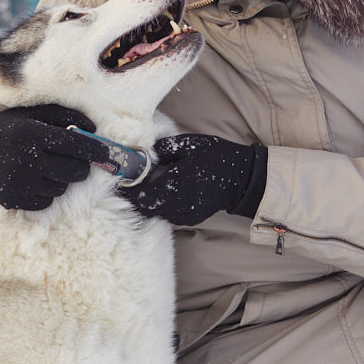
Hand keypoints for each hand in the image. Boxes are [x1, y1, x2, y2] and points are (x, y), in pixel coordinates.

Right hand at [0, 105, 111, 217]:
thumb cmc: (5, 132)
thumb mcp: (28, 115)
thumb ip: (60, 115)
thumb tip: (93, 128)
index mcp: (30, 132)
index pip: (73, 143)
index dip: (94, 149)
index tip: (106, 152)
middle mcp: (24, 158)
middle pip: (73, 170)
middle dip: (80, 168)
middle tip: (77, 163)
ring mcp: (18, 182)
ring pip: (61, 187)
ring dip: (61, 180)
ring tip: (45, 169)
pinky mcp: (13, 200)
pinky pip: (46, 202)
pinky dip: (46, 193)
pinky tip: (33, 181)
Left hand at [119, 134, 267, 225]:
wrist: (240, 178)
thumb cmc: (214, 156)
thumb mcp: (188, 144)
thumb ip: (162, 149)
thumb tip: (142, 152)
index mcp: (176, 184)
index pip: (141, 197)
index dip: (129, 191)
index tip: (123, 179)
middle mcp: (178, 204)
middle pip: (145, 209)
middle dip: (136, 197)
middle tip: (133, 182)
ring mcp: (184, 214)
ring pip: (155, 213)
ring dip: (149, 202)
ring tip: (149, 186)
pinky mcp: (190, 219)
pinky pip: (168, 215)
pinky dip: (162, 205)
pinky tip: (166, 192)